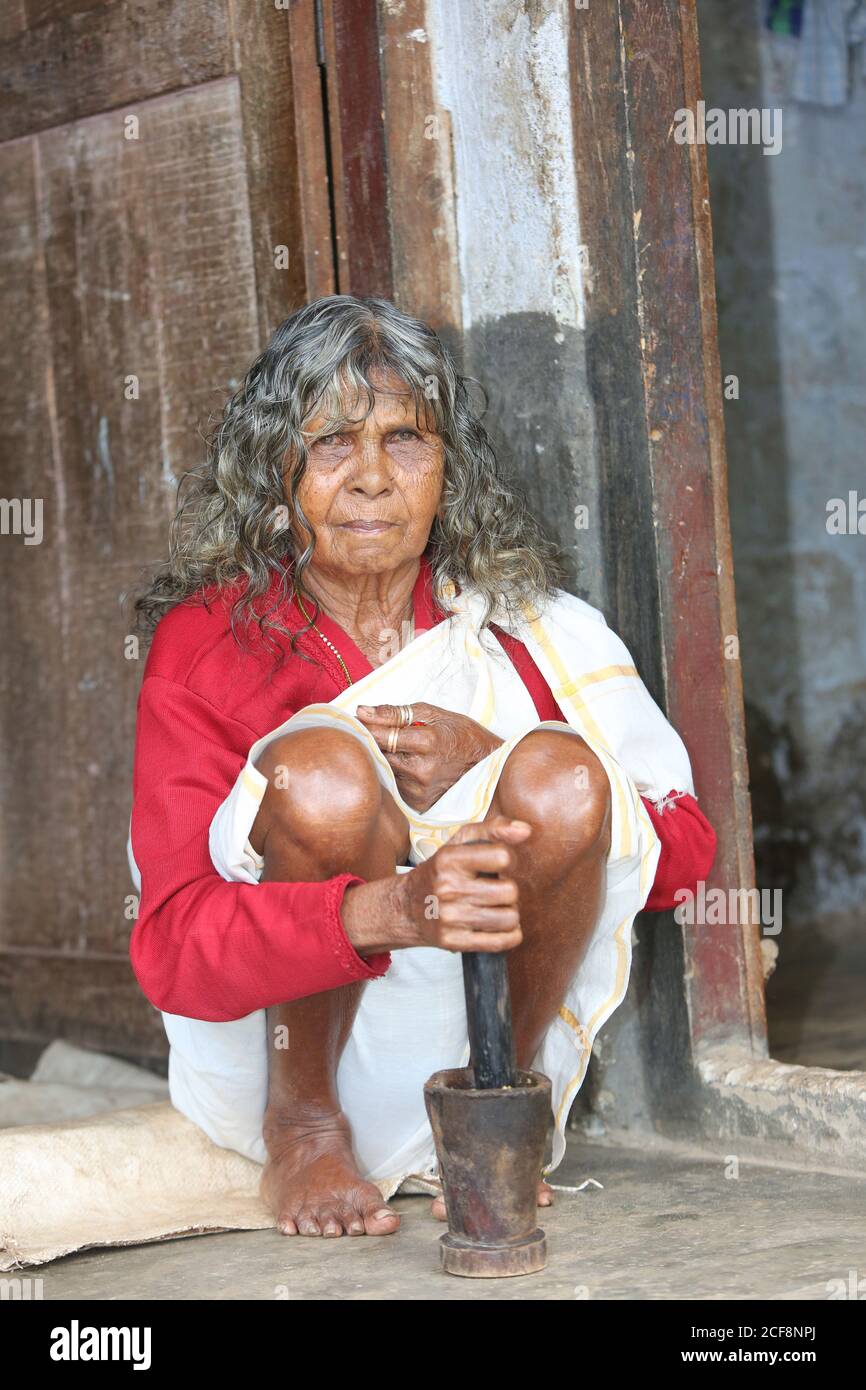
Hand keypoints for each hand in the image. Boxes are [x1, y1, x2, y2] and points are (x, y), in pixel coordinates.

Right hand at [340, 816, 531, 955]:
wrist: (404, 907)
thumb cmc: (439, 872)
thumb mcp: (459, 843)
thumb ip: (493, 829)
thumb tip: (526, 830)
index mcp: (449, 859)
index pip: (501, 857)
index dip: (505, 860)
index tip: (495, 864)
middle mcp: (448, 888)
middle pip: (509, 892)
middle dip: (508, 890)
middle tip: (494, 890)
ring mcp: (450, 918)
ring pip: (509, 918)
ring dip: (509, 913)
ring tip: (494, 908)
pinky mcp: (453, 942)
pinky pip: (500, 942)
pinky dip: (509, 935)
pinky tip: (498, 926)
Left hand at [355, 701, 502, 811]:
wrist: (489, 765)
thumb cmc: (461, 735)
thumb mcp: (433, 714)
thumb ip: (395, 713)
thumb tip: (362, 711)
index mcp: (428, 743)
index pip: (381, 736)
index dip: (365, 727)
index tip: (356, 720)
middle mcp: (422, 771)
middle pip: (378, 756)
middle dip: (371, 742)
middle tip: (369, 732)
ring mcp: (420, 791)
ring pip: (384, 772)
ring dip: (382, 759)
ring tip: (394, 749)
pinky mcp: (419, 805)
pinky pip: (394, 787)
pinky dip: (393, 775)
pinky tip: (404, 765)